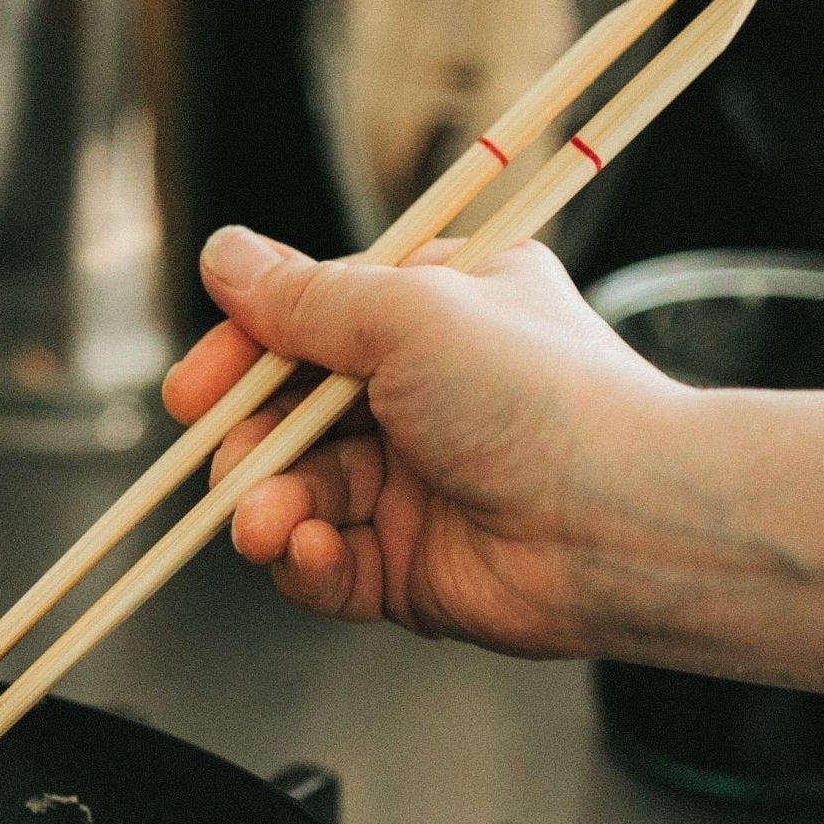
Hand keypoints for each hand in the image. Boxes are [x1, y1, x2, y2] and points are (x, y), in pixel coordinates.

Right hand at [162, 227, 681, 655]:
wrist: (628, 527)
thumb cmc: (541, 397)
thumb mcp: (409, 313)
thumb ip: (304, 297)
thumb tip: (222, 255)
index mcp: (433, 315)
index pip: (307, 325)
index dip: (242, 357)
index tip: (195, 389)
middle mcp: (421, 398)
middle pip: (287, 416)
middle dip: (247, 443)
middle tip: (227, 461)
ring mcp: (414, 486)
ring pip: (296, 494)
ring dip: (268, 505)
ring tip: (266, 522)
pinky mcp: (410, 568)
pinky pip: (326, 565)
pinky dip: (306, 561)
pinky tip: (310, 552)